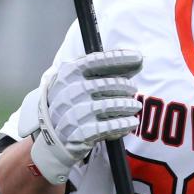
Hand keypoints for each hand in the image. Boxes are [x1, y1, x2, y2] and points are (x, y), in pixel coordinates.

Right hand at [18, 50, 141, 183]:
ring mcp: (71, 113)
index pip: (95, 61)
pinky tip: (131, 122)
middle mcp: (67, 92)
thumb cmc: (74, 103)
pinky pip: (106, 127)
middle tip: (134, 89)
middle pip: (104, 84)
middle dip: (124, 86)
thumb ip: (106, 71)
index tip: (138, 58)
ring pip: (106, 106)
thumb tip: (137, 60)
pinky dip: (122, 124)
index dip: (118, 58)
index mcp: (68, 74)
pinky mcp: (78, 133)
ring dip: (126, 105)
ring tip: (135, 106)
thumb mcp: (81, 82)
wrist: (55, 135)